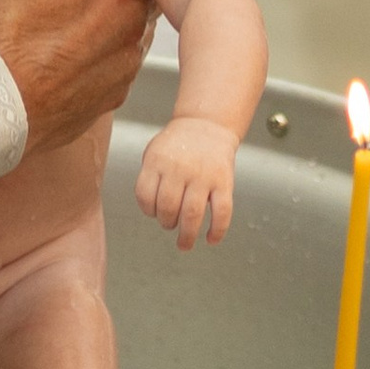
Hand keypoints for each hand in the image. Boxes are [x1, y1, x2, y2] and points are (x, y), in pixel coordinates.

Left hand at [135, 113, 235, 250]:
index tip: (154, 213)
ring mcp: (203, 175)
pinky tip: (211, 239)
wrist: (207, 124)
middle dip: (167, 223)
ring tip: (184, 244)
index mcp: (158, 161)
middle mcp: (179, 168)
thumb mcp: (154, 152)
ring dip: (187, 235)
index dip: (148, 210)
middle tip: (170, 225)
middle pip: (168, 208)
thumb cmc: (177, 144)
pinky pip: (222, 211)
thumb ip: (150, 178)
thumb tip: (152, 211)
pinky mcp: (224, 181)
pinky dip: (217, 230)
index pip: (145, 195)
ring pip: (192, 214)